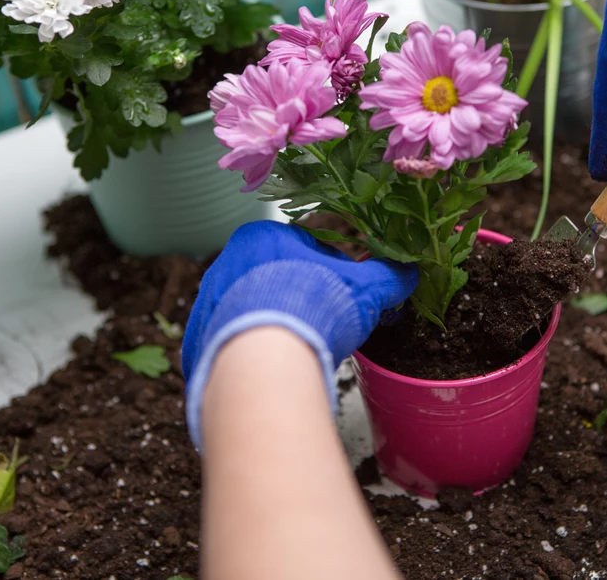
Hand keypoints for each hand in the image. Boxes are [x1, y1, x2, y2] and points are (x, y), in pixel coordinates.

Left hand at [181, 220, 417, 448]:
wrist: (262, 361)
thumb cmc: (313, 309)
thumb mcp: (365, 289)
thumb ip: (388, 277)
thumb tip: (409, 273)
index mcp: (262, 237)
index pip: (307, 248)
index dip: (334, 273)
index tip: (347, 297)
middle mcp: (225, 263)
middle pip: (276, 280)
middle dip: (303, 300)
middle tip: (328, 326)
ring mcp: (207, 303)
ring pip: (252, 312)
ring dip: (277, 327)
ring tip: (302, 351)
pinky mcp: (197, 343)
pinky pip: (231, 345)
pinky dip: (252, 355)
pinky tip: (274, 370)